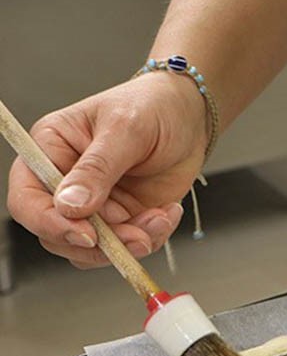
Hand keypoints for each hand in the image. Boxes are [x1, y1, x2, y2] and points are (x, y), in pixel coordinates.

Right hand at [6, 73, 208, 267]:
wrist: (190, 116)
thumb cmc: (152, 107)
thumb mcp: (125, 129)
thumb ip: (97, 168)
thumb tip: (70, 206)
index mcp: (49, 151)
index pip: (28, 199)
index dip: (50, 223)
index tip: (86, 233)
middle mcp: (66, 183)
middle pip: (58, 235)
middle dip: (100, 244)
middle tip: (138, 236)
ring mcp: (97, 205)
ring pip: (94, 248)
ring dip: (129, 244)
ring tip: (161, 217)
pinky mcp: (125, 218)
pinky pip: (128, 246)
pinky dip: (151, 237)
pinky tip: (168, 212)